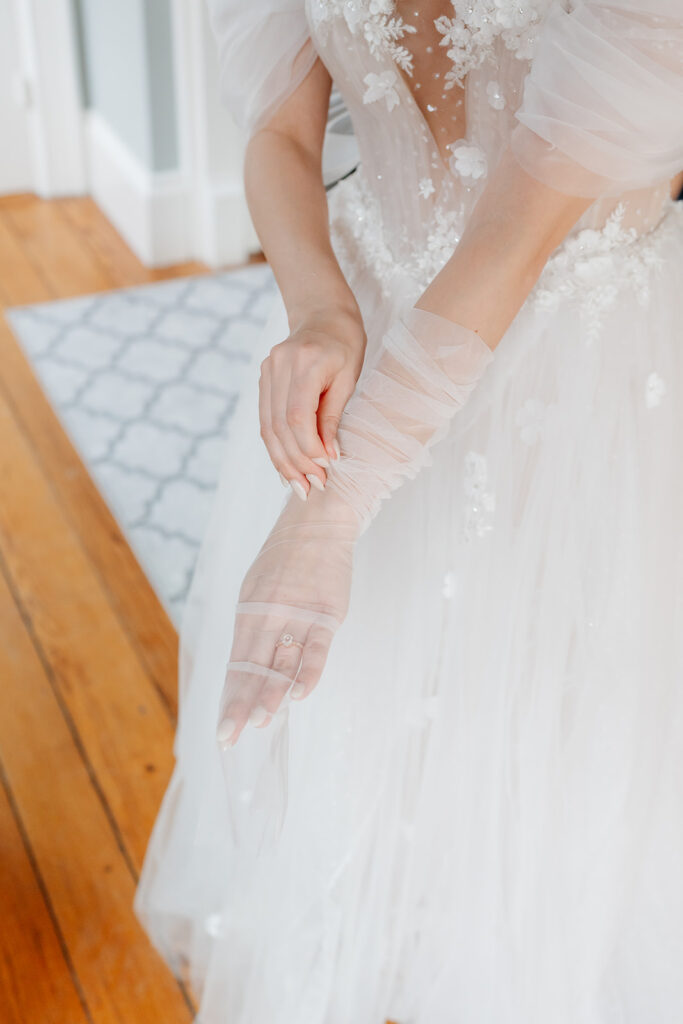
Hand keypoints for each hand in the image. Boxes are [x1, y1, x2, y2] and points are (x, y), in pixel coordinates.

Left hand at [216, 486, 359, 747]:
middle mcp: (269, 614)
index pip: (237, 665)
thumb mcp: (259, 588)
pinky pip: (316, 647)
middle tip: (229, 737)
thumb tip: (249, 670)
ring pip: (283, 660)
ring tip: (258, 722)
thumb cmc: (286, 559)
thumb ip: (257, 629)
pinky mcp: (327, 612)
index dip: (230, 699)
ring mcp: (298, 613)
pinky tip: (298, 694)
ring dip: (271, 692)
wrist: (318, 521)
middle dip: (240, 706)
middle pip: (253, 668)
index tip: (223, 731)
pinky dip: (308, 670)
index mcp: (249, 611)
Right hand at [258, 305, 365, 497]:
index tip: (324, 471)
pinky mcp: (263, 377)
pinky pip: (266, 419)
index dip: (308, 449)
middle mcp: (279, 365)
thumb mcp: (349, 378)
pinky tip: (286, 467)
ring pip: (267, 426)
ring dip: (282, 460)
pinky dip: (275, 446)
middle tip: (311, 488)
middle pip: (279, 425)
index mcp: (305, 362)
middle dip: (295, 462)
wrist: (324, 313)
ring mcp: (267, 370)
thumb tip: (327, 457)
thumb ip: (333, 417)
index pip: (298, 417)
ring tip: (298, 485)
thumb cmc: (346, 345)